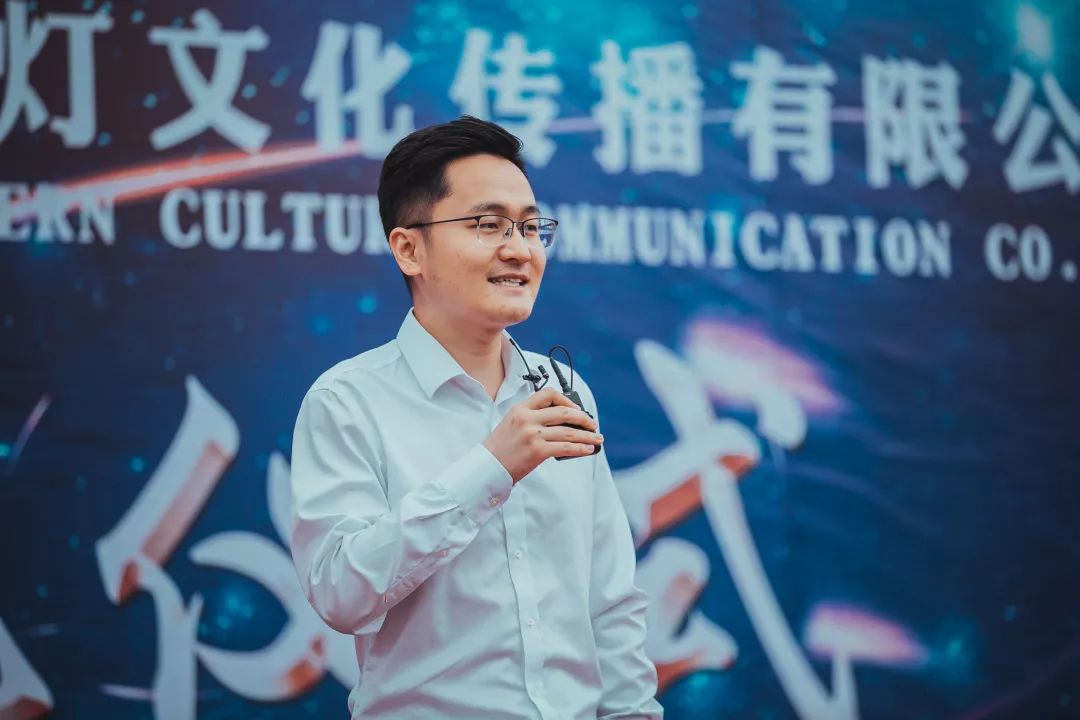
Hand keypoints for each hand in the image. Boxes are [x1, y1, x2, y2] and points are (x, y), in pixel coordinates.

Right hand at [483, 388, 603, 482]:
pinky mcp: (537, 451)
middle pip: (564, 412)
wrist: (486, 468)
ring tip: (597, 439)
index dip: (566, 400)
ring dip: (587, 435)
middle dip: (583, 418)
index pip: (548, 394)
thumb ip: (532, 419)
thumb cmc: (499, 449)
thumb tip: (563, 424)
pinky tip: (588, 449)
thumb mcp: (511, 424)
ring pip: (568, 431)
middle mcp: (527, 418)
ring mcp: (532, 434)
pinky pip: (566, 448)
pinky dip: (581, 448)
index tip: (576, 408)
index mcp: (520, 409)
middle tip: (592, 424)